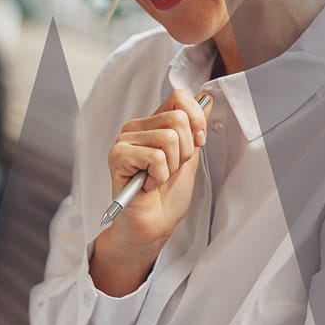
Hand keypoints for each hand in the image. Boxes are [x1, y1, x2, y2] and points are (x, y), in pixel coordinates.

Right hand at [91, 89, 211, 295]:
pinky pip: (155, 156)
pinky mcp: (118, 156)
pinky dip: (159, 175)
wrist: (153, 226)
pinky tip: (148, 185)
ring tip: (158, 179)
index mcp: (154, 124)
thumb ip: (195, 129)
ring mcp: (125, 141)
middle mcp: (137, 128)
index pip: (179, 98)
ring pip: (168, 137)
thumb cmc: (167, 197)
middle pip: (178, 118)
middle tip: (171, 169)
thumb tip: (207, 99)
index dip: (196, 119)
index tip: (197, 143)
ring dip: (172, 166)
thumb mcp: (190, 158)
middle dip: (185, 150)